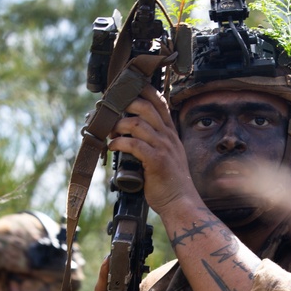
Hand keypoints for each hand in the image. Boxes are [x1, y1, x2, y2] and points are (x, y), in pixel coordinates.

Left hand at [109, 85, 200, 216]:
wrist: (181, 202)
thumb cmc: (170, 181)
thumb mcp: (168, 155)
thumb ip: (155, 141)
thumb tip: (133, 131)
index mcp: (170, 133)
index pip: (159, 102)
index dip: (143, 91)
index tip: (127, 89)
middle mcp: (167, 136)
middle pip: (146, 106)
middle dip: (125, 104)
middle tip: (112, 112)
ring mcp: (163, 147)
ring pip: (137, 123)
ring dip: (118, 125)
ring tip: (110, 133)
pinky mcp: (155, 160)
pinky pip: (133, 144)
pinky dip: (119, 142)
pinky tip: (112, 147)